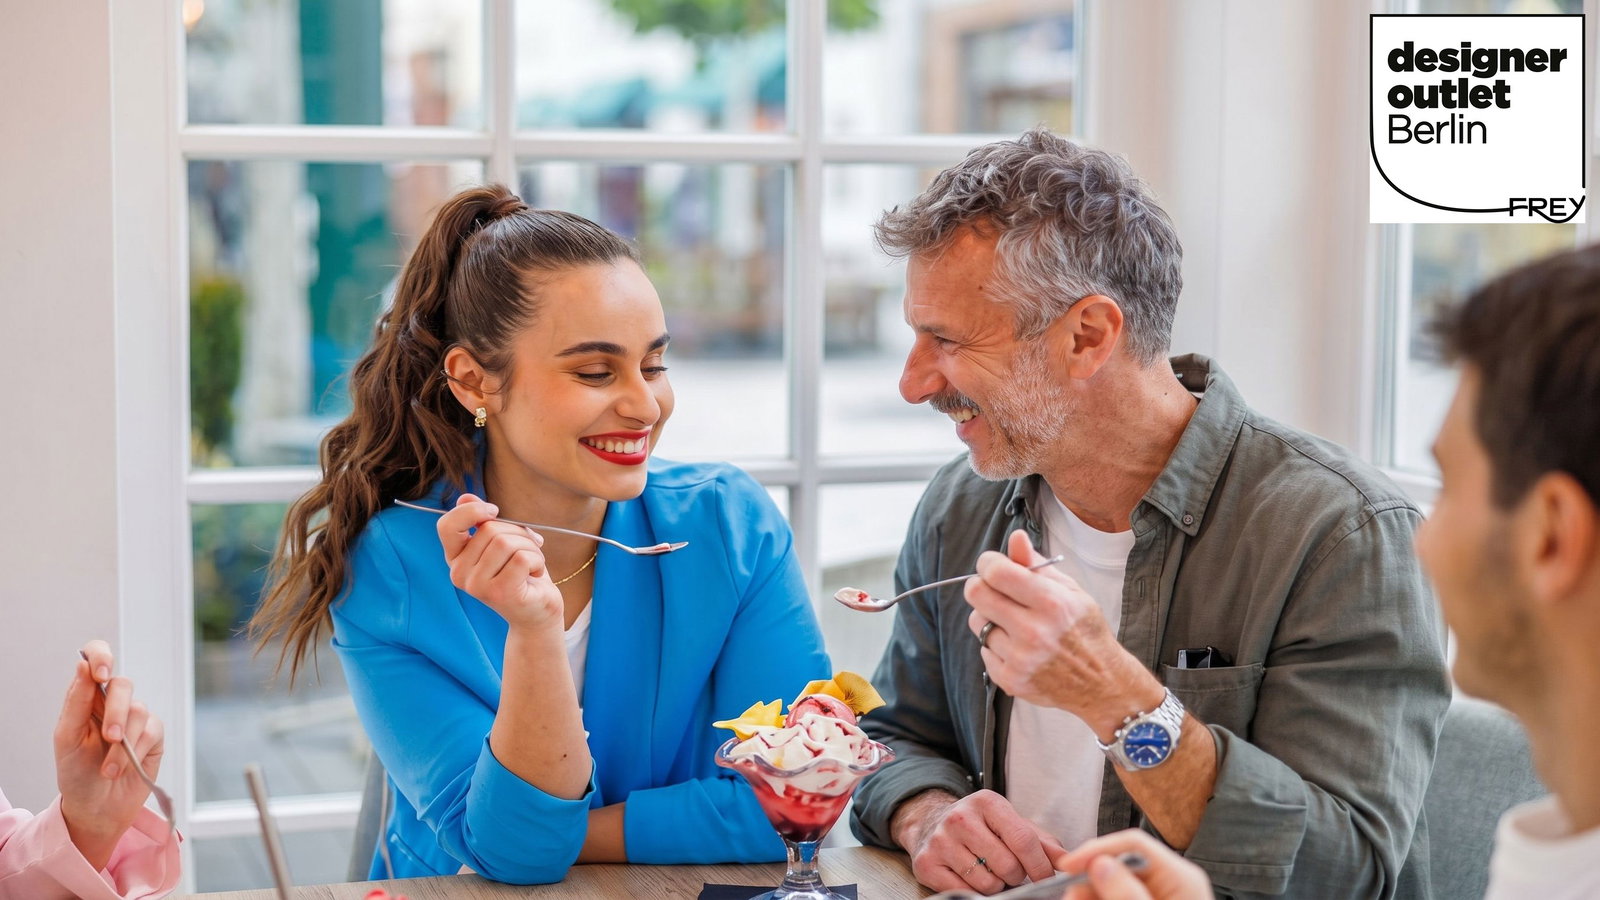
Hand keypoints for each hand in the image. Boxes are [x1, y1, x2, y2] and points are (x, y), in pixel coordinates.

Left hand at [54, 640, 164, 870]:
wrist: (97, 809)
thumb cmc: (76, 774)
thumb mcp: (67, 738)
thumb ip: (77, 702)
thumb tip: (82, 666)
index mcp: (87, 698)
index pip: (96, 659)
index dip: (100, 656)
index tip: (101, 673)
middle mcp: (113, 703)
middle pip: (123, 684)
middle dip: (116, 713)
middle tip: (109, 738)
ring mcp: (135, 719)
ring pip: (139, 710)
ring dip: (123, 744)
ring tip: (109, 769)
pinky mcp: (154, 735)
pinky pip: (152, 730)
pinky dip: (137, 751)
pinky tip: (124, 768)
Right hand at [438, 494, 561, 629]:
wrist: (538, 612)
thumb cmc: (521, 574)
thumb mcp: (501, 543)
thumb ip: (482, 522)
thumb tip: (465, 497)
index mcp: (456, 559)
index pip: (447, 526)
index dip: (471, 511)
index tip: (494, 511)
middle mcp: (459, 574)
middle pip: (489, 530)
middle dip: (518, 533)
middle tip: (529, 549)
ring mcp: (477, 586)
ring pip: (506, 542)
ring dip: (530, 547)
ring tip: (532, 563)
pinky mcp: (499, 593)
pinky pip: (522, 557)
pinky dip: (538, 560)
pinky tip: (536, 574)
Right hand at [895, 789, 1063, 892]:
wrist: (932, 822)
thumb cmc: (980, 825)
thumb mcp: (1011, 823)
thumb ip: (1042, 842)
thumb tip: (1067, 861)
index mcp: (987, 802)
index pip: (1023, 840)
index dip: (1040, 865)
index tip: (1046, 878)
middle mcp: (960, 818)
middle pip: (1007, 865)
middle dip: (1016, 875)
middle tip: (1010, 869)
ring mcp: (941, 840)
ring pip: (987, 883)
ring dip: (995, 884)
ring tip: (988, 869)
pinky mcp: (927, 863)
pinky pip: (964, 892)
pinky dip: (973, 890)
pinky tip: (969, 875)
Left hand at [966, 530, 1162, 739]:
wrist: (1100, 682)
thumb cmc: (1084, 630)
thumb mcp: (1071, 591)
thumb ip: (1038, 565)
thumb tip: (1015, 538)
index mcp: (1051, 603)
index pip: (997, 572)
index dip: (988, 563)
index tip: (992, 565)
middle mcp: (1034, 631)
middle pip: (976, 594)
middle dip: (980, 586)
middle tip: (993, 590)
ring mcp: (1020, 659)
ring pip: (977, 623)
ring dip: (990, 618)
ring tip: (1014, 623)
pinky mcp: (1010, 680)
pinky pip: (983, 650)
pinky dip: (995, 646)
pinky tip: (1018, 647)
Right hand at [1059, 829, 1210, 899]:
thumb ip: (1127, 893)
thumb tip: (1100, 863)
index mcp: (1181, 877)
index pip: (1133, 843)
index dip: (1097, 849)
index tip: (1068, 865)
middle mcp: (1171, 881)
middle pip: (1120, 863)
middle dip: (1089, 876)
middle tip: (1068, 895)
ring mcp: (1160, 894)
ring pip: (1114, 881)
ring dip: (1089, 890)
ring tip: (1073, 899)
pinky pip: (1118, 894)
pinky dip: (1098, 898)